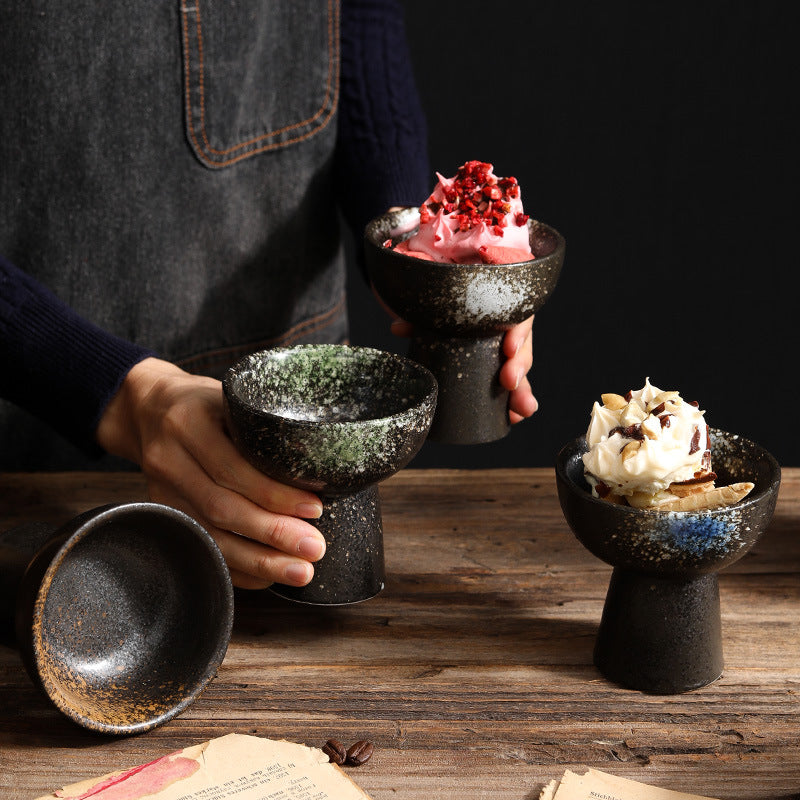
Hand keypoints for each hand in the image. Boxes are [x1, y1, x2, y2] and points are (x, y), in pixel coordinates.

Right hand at [96, 357, 326, 588]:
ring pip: (210, 535)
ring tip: (300, 571)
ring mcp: (160, 492)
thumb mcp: (230, 399)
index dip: (275, 493)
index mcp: (190, 423)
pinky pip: (202, 547)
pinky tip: (267, 575)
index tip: (314, 508)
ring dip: (259, 560)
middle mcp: (169, 460)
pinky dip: (236, 567)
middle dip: (273, 533)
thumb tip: (320, 464)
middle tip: (314, 548)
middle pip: (222, 508)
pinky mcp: (162, 513)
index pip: (234, 468)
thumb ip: (263, 426)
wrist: (146, 409)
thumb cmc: (203, 404)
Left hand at [388, 313, 538, 424]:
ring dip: (522, 392)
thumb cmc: (441, 302)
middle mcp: (504, 329)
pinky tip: (513, 418)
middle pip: (521, 347)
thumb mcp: (434, 305)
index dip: (518, 333)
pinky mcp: (492, 370)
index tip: (509, 349)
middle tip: (509, 382)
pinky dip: (511, 404)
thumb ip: (421, 313)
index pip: (516, 315)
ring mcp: (500, 352)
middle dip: (519, 367)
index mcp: (497, 306)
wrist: (436, 304)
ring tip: (523, 409)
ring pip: (517, 370)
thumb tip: (398, 329)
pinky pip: (507, 388)